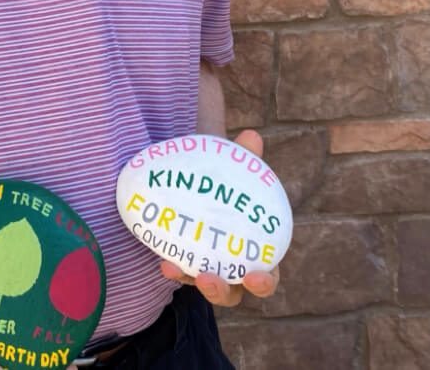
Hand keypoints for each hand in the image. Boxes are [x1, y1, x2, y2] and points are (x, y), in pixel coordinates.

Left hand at [159, 129, 280, 307]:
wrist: (200, 183)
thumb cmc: (229, 184)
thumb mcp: (236, 170)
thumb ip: (245, 157)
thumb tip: (252, 136)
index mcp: (256, 251)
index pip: (267, 275)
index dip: (264, 282)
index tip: (255, 276)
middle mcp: (233, 267)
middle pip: (233, 293)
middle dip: (222, 291)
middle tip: (208, 278)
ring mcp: (208, 268)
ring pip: (202, 287)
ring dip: (192, 283)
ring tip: (176, 269)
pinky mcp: (186, 263)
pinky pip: (180, 272)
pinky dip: (173, 269)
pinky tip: (163, 261)